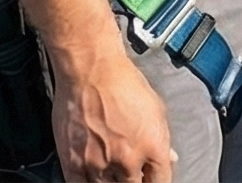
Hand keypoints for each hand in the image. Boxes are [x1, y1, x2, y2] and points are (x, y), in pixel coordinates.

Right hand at [48, 38, 174, 182]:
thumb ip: (162, 138)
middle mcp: (127, 160)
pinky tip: (93, 179)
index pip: (162, 181)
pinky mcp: (73, 163)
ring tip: (113, 173)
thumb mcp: (156, 108)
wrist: (90, 70)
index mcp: (153, 147)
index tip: (153, 180)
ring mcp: (98, 164)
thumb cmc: (123, 82)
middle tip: (133, 173)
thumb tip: (168, 157)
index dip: (158, 182)